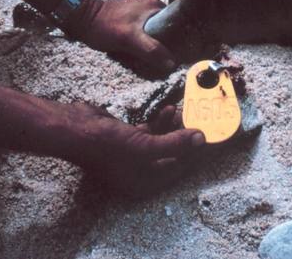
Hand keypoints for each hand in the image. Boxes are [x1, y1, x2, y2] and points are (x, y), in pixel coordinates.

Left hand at [65, 0, 175, 71]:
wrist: (79, 19)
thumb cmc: (104, 25)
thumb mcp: (129, 38)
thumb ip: (151, 50)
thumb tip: (171, 63)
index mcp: (156, 5)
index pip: (177, 24)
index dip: (179, 39)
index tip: (178, 54)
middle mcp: (152, 7)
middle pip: (166, 31)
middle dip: (163, 46)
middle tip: (159, 60)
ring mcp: (142, 14)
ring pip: (155, 35)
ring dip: (152, 47)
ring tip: (147, 58)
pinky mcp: (132, 21)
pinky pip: (144, 36)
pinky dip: (142, 45)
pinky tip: (137, 53)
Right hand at [67, 103, 204, 196]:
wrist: (73, 130)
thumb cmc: (107, 144)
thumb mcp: (145, 146)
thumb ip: (175, 144)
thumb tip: (201, 139)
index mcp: (145, 182)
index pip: (183, 169)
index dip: (200, 153)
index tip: (217, 138)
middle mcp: (141, 172)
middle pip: (175, 155)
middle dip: (190, 137)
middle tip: (206, 120)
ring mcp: (134, 156)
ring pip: (165, 141)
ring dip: (178, 127)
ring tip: (189, 111)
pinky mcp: (128, 140)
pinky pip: (153, 133)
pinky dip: (162, 122)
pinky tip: (170, 109)